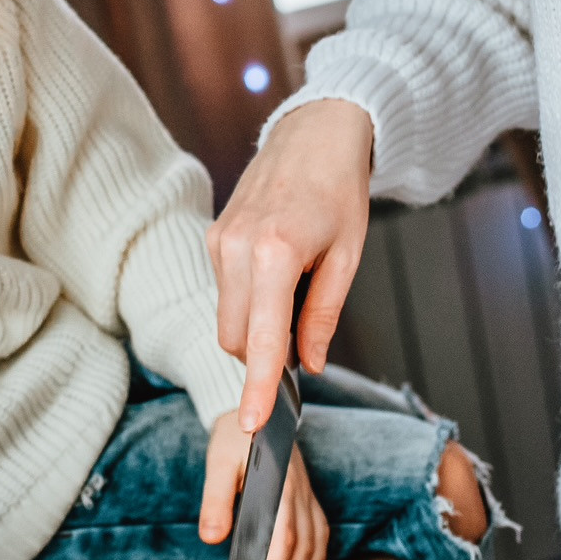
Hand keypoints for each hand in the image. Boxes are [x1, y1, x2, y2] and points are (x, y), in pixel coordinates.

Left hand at [199, 410, 329, 559]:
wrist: (255, 410)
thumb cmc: (233, 437)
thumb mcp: (218, 463)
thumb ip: (215, 501)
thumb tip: (211, 538)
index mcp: (278, 485)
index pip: (283, 536)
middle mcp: (299, 491)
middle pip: (302, 546)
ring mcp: (307, 493)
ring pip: (316, 541)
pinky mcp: (308, 494)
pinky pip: (321, 529)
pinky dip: (318, 555)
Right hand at [208, 98, 374, 430]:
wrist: (314, 134)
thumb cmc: (339, 190)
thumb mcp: (347, 256)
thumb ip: (323, 315)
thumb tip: (309, 365)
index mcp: (275, 253)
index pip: (262, 339)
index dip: (259, 387)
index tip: (254, 425)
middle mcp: (236, 247)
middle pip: (238, 337)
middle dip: (265, 354)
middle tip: (307, 335)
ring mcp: (219, 240)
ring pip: (228, 317)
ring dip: (257, 326)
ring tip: (297, 289)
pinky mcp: (213, 236)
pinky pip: (226, 291)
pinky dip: (250, 300)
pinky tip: (278, 272)